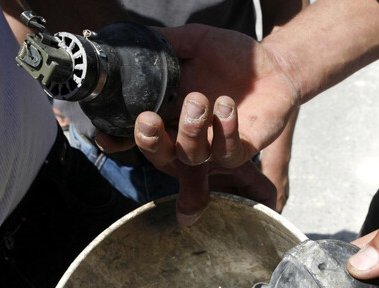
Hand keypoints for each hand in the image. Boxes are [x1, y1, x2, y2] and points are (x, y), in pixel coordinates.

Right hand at [97, 24, 299, 164]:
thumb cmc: (231, 56)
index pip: (136, 135)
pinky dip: (225, 131)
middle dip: (149, 141)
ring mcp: (213, 146)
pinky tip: (226, 105)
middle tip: (148, 119)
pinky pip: (228, 152)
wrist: (273, 63)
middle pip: (159, 155)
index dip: (117, 140)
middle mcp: (186, 135)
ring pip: (191, 156)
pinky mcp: (241, 150)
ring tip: (201, 100)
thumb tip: (133, 39)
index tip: (105, 136)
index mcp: (168, 113)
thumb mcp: (194, 42)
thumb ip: (167, 43)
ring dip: (190, 131)